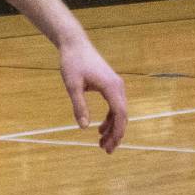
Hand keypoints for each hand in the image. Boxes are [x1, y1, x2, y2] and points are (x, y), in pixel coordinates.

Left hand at [58, 37, 126, 152]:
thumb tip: (84, 127)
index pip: (120, 114)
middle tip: (106, 151)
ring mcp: (116, 85)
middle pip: (122, 116)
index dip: (117, 132)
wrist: (75, 44)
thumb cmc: (72, 63)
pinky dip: (109, 118)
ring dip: (112, 128)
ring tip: (101, 143)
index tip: (110, 146)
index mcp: (112, 87)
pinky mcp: (111, 85)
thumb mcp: (72, 86)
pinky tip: (100, 129)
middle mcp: (118, 87)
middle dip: (116, 134)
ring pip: (119, 112)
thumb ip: (79, 106)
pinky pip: (114, 106)